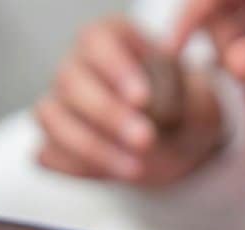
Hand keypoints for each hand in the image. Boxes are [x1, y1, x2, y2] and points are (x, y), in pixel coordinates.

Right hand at [34, 16, 224, 185]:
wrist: (178, 143)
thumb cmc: (184, 109)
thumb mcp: (194, 97)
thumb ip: (173, 96)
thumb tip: (144, 109)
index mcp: (111, 38)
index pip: (97, 40)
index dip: (115, 68)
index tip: (142, 99)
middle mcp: (77, 65)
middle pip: (70, 80)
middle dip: (108, 114)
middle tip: (145, 139)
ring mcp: (59, 103)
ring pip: (51, 117)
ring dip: (92, 147)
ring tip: (136, 168)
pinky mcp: (53, 141)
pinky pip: (49, 153)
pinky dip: (77, 167)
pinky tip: (114, 175)